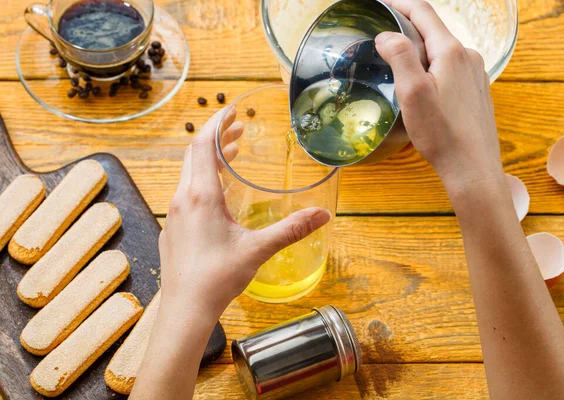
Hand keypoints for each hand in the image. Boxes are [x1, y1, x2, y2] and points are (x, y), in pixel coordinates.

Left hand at [159, 109, 330, 318]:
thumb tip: (322, 215)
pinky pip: (185, 192)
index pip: (204, 144)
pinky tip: (218, 195)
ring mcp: (175, 214)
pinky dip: (202, 180)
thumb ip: (291, 229)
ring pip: (189, 173)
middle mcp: (183, 199)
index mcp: (201, 196)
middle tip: (239, 127)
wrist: (185, 308)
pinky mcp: (173, 229)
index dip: (217, 122)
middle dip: (217, 136)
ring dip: (210, 159)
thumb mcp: (258, 249)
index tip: (232, 108)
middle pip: (195, 154)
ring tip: (233, 153)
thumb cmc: (217, 278)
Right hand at [375, 0, 503, 197]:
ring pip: (442, 52)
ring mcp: (475, 75)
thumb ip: (400, 56)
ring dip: (419, 52)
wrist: (472, 168)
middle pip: (433, 31)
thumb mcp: (413, 93)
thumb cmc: (441, 134)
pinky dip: (432, 69)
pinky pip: (451, 70)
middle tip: (382, 39)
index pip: (423, 13)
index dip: (400, 4)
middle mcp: (468, 57)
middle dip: (407, 29)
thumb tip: (387, 35)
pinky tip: (422, 88)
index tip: (381, 4)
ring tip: (398, 66)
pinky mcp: (476, 92)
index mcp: (451, 52)